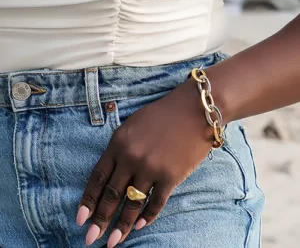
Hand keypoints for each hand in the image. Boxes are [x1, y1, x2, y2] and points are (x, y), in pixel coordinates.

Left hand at [76, 78, 214, 246]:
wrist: (193, 109)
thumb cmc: (163, 114)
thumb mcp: (132, 125)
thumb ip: (120, 147)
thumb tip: (113, 172)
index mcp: (118, 143)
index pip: (97, 177)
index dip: (88, 200)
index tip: (80, 219)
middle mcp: (131, 158)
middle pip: (112, 194)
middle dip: (100, 219)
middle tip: (90, 239)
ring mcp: (151, 168)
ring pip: (132, 203)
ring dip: (122, 225)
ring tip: (113, 241)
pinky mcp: (171, 176)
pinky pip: (156, 202)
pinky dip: (148, 216)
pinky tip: (140, 225)